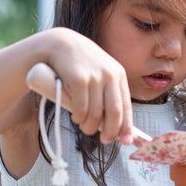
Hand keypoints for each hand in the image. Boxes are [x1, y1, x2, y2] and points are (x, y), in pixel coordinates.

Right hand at [42, 29, 134, 145]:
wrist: (59, 44)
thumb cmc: (81, 65)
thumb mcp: (100, 74)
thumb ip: (109, 94)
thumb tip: (119, 126)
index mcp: (119, 74)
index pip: (126, 106)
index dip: (126, 127)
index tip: (124, 141)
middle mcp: (109, 75)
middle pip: (114, 112)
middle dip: (110, 131)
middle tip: (104, 141)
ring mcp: (94, 76)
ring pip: (96, 113)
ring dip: (90, 126)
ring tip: (85, 128)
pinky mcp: (78, 79)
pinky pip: (81, 107)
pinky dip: (79, 118)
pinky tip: (77, 119)